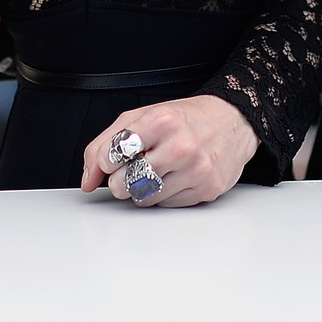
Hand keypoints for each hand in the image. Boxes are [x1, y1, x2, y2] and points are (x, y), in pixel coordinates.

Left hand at [82, 95, 258, 207]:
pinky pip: (166, 205)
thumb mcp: (143, 116)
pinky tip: (173, 177)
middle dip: (120, 180)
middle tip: (130, 170)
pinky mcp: (207, 190)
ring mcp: (196, 170)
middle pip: (126, 182)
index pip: (114, 152)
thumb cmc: (186, 118)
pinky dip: (162, 195)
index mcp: (161, 120)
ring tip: (153, 171)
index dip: (106, 161)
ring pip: (144, 198)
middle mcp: (180, 145)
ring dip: (140, 189)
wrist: (234, 121)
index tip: (111, 161)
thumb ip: (107, 142)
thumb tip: (87, 179)